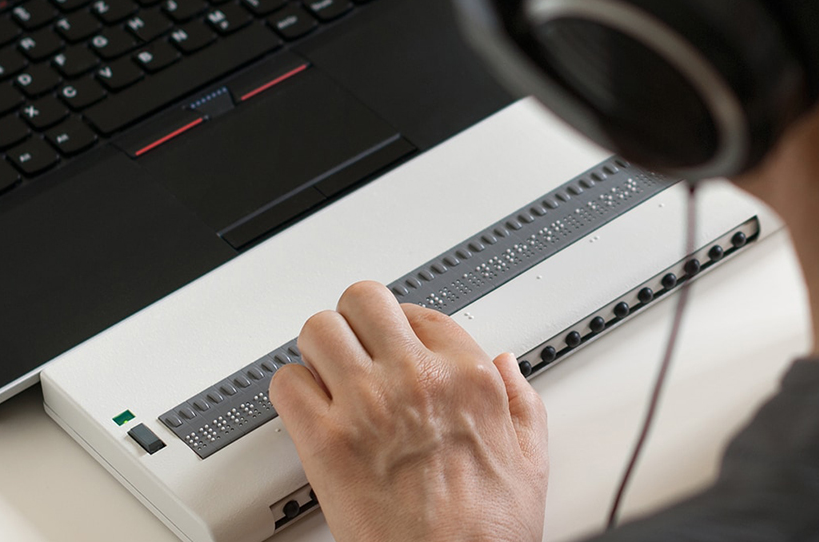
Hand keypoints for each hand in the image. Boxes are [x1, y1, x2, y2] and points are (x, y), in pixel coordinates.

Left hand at [269, 281, 548, 541]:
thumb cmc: (488, 535)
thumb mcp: (530, 460)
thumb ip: (521, 401)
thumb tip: (507, 366)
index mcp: (468, 377)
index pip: (420, 312)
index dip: (401, 328)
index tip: (394, 343)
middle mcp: (416, 379)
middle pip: (363, 301)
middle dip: (354, 321)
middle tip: (354, 346)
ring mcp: (368, 405)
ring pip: (319, 330)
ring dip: (318, 351)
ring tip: (326, 374)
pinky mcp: (326, 441)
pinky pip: (288, 384)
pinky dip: (291, 392)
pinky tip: (308, 410)